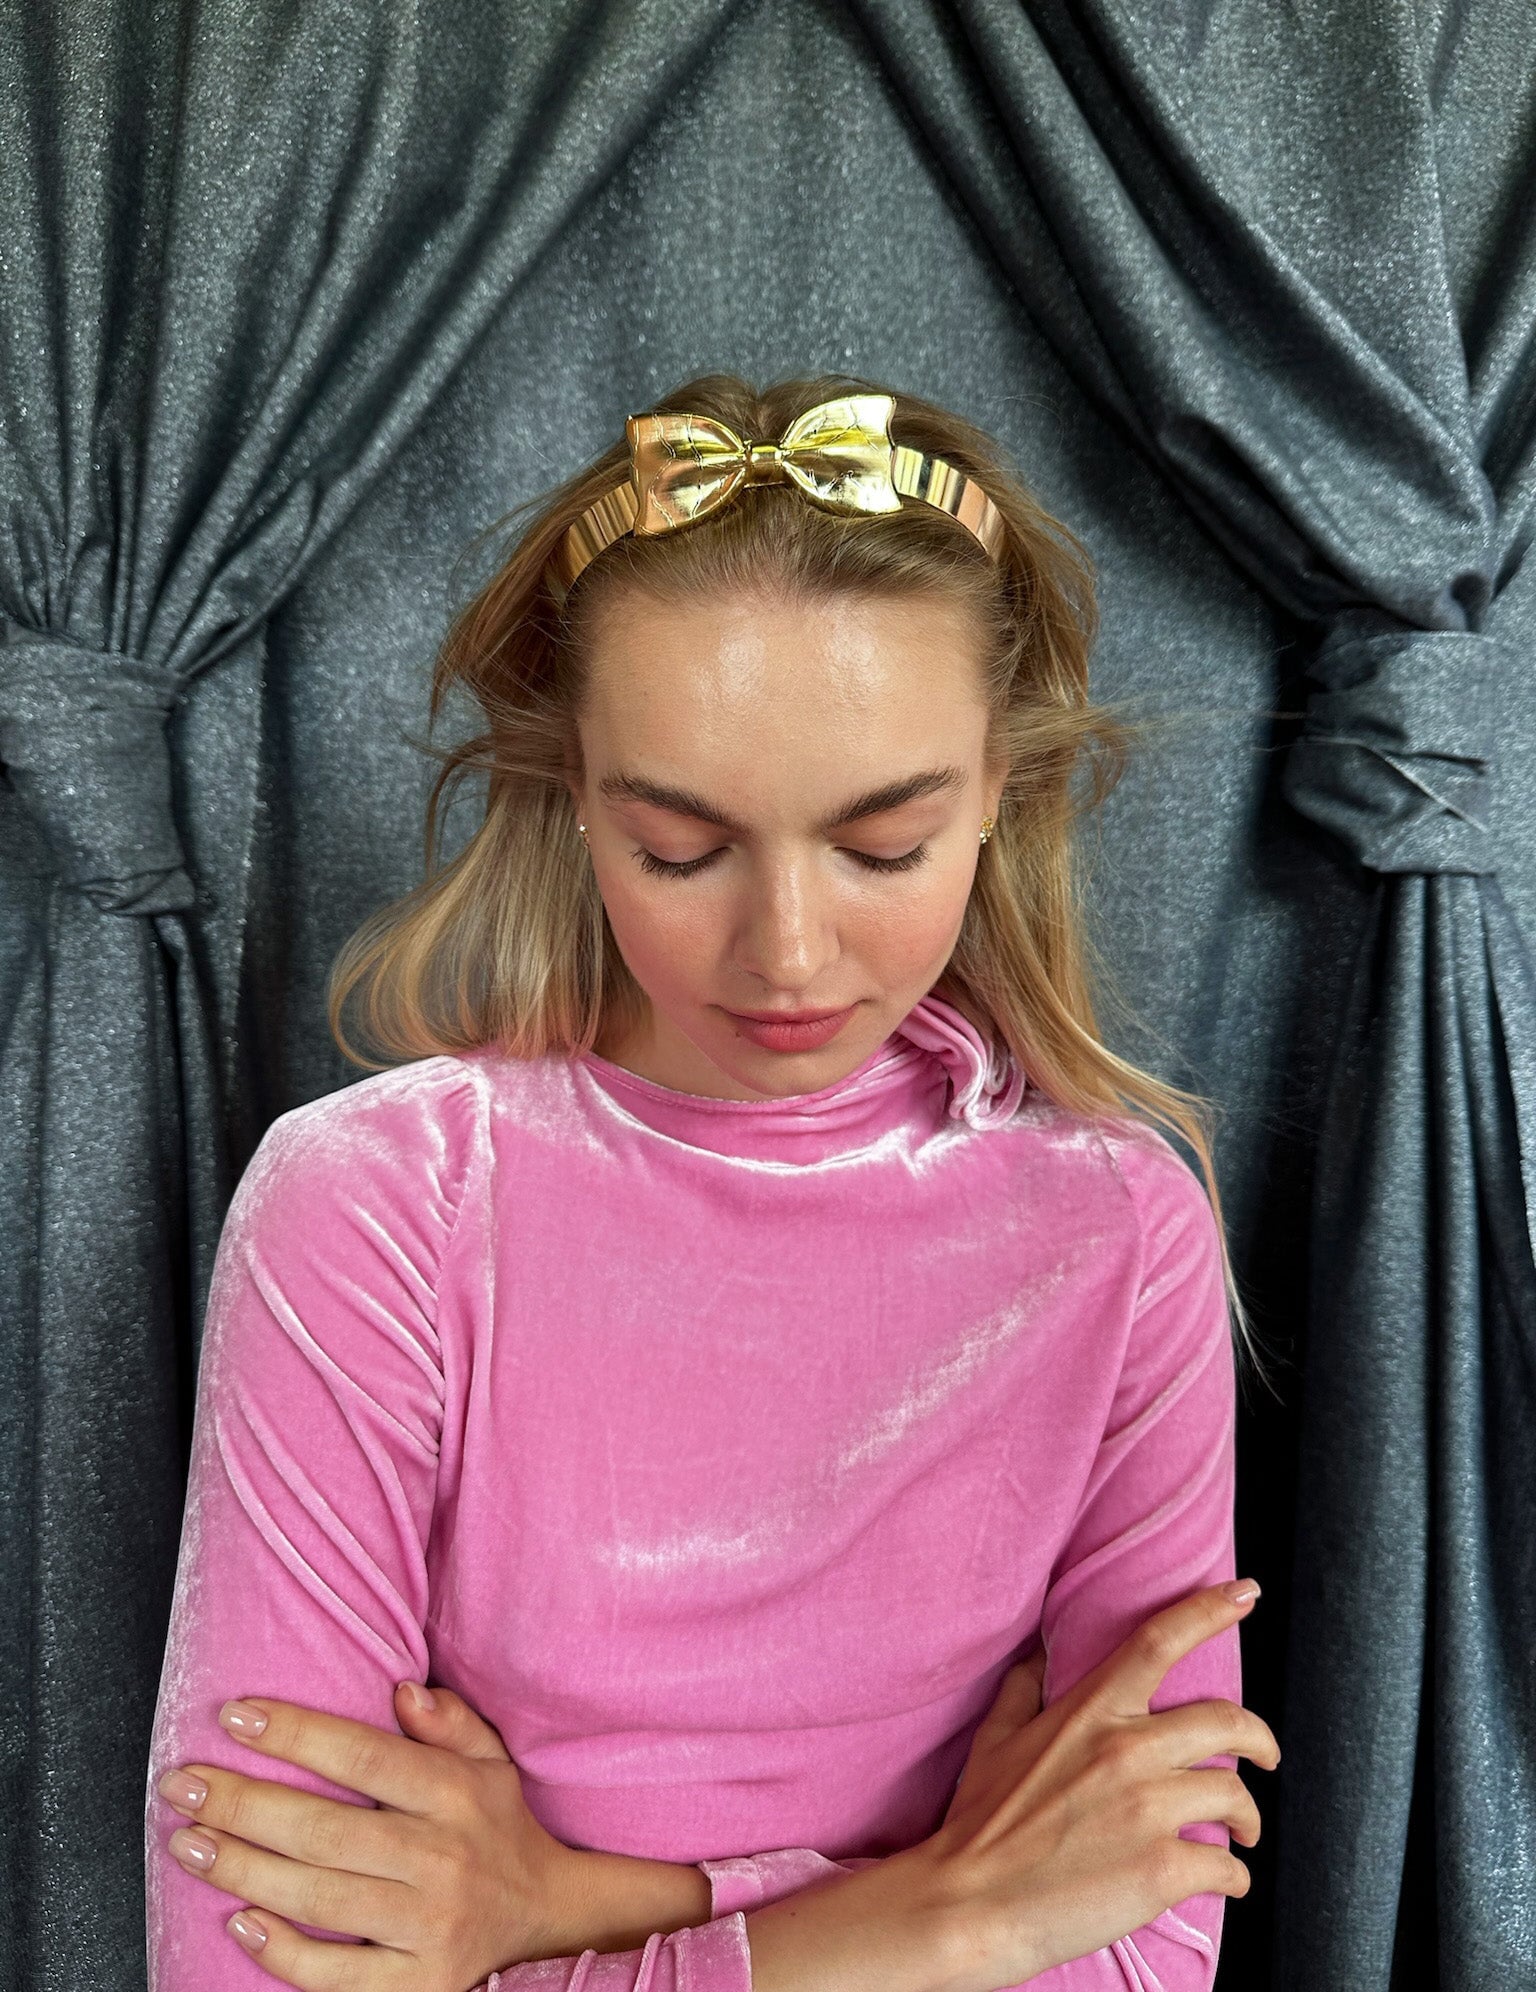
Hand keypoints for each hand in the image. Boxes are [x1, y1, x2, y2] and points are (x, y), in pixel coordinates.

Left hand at [158, 1681, 595, 1988]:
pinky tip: (238, 1921)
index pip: (364, 1756)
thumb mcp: (489, 1760)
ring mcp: (429, 1929)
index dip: (294, 1734)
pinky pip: (335, 1975)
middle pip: (324, 1830)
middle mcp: (442, 1859)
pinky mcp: (419, 1987)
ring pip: (317, 1898)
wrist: (545, 1917)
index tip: (233, 1717)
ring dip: (242, 1870)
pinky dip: (281, 1952)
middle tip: (181, 1786)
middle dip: (241, 1805)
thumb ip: (448, 1721)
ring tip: (189, 1844)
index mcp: (457, 1794)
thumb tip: (399, 1689)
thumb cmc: (497, 1826)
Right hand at [923, 1580, 1278, 1989]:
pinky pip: (1228, 1868)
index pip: (1159, 1642)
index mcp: (1090, 1713)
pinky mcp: (1162, 1871)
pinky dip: (1233, 1876)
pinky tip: (1222, 1879)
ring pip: (1235, 1796)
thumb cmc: (979, 1824)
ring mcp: (1148, 1811)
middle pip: (1227, 1722)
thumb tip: (1040, 1651)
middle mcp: (1127, 1751)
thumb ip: (1026, 1689)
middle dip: (1260, 1739)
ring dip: (1245, 1818)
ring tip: (1239, 1832)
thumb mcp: (996, 1739)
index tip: (1246, 1595)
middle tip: (1266, 1756)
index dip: (1209, 1610)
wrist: (970, 1905)